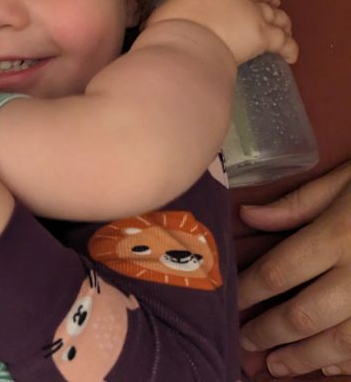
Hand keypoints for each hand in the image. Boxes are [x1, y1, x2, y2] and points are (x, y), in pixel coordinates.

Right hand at [147, 0, 296, 65]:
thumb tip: (177, 19)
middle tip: (275, 1)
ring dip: (282, 21)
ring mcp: (252, 13)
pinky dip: (289, 48)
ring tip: (285, 28)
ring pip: (276, 14)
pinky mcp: (262, 35)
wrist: (184, 44)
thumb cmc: (168, 28)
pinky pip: (283, 41)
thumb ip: (182, 8)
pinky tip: (291, 57)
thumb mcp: (170, 8)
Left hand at [236, 161, 350, 378]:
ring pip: (343, 342)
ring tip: (278, 365)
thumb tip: (249, 218)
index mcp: (340, 235)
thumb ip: (301, 203)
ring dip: (307, 358)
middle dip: (269, 333)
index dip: (247, 293)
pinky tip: (334, 370)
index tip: (228, 303)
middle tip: (244, 344)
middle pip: (304, 315)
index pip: (278, 273)